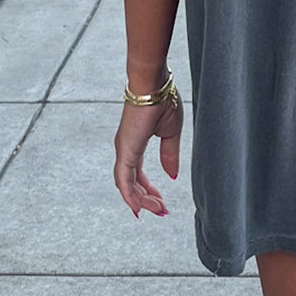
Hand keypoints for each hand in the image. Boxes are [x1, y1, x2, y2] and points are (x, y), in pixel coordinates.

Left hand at [113, 93, 182, 218]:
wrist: (155, 85)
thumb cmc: (163, 100)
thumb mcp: (170, 133)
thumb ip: (169, 155)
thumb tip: (172, 175)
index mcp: (135, 144)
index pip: (138, 174)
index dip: (148, 190)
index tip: (160, 201)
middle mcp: (126, 149)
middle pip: (131, 184)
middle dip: (145, 200)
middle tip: (161, 210)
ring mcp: (124, 150)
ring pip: (126, 186)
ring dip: (141, 201)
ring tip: (157, 209)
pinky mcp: (125, 150)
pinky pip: (124, 180)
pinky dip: (131, 195)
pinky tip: (140, 206)